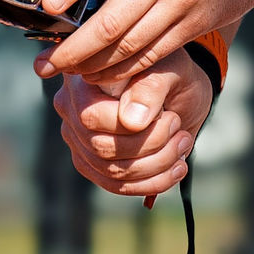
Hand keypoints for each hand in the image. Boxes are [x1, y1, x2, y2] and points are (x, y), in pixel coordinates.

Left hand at [37, 0, 253, 87]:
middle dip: (73, 48)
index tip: (46, 6)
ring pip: (131, 45)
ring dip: (92, 65)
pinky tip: (100, 74)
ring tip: (61, 72)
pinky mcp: (196, 23)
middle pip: (114, 20)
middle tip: (41, 64)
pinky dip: (124, 69)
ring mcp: (183, 2)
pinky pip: (154, 54)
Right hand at [53, 52, 216, 199]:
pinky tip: (176, 169)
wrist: (176, 87)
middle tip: (180, 131)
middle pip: (101, 148)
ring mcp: (79, 140)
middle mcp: (71, 109)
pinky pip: (116, 185)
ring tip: (182, 146)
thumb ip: (150, 87)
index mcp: (81, 79)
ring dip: (156, 166)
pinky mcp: (92, 163)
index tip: (170, 117)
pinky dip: (152, 183)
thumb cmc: (168, 70)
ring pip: (111, 172)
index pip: (92, 118)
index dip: (134, 127)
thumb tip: (131, 121)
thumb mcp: (168, 68)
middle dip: (150, 146)